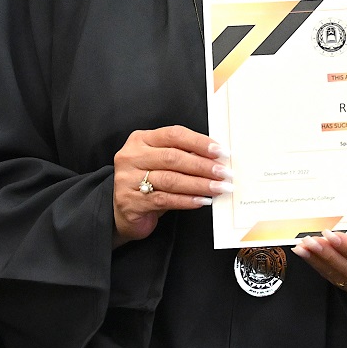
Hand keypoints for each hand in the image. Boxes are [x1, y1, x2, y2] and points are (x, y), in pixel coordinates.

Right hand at [113, 126, 228, 243]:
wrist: (122, 212)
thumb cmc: (146, 183)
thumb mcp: (160, 163)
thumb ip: (182, 156)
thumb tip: (215, 157)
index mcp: (140, 140)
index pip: (173, 135)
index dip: (199, 142)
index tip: (220, 151)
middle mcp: (132, 157)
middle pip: (172, 157)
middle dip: (203, 165)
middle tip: (224, 173)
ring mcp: (128, 179)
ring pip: (170, 179)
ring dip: (199, 184)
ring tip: (218, 188)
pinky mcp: (131, 201)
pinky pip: (165, 199)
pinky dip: (187, 200)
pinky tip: (202, 200)